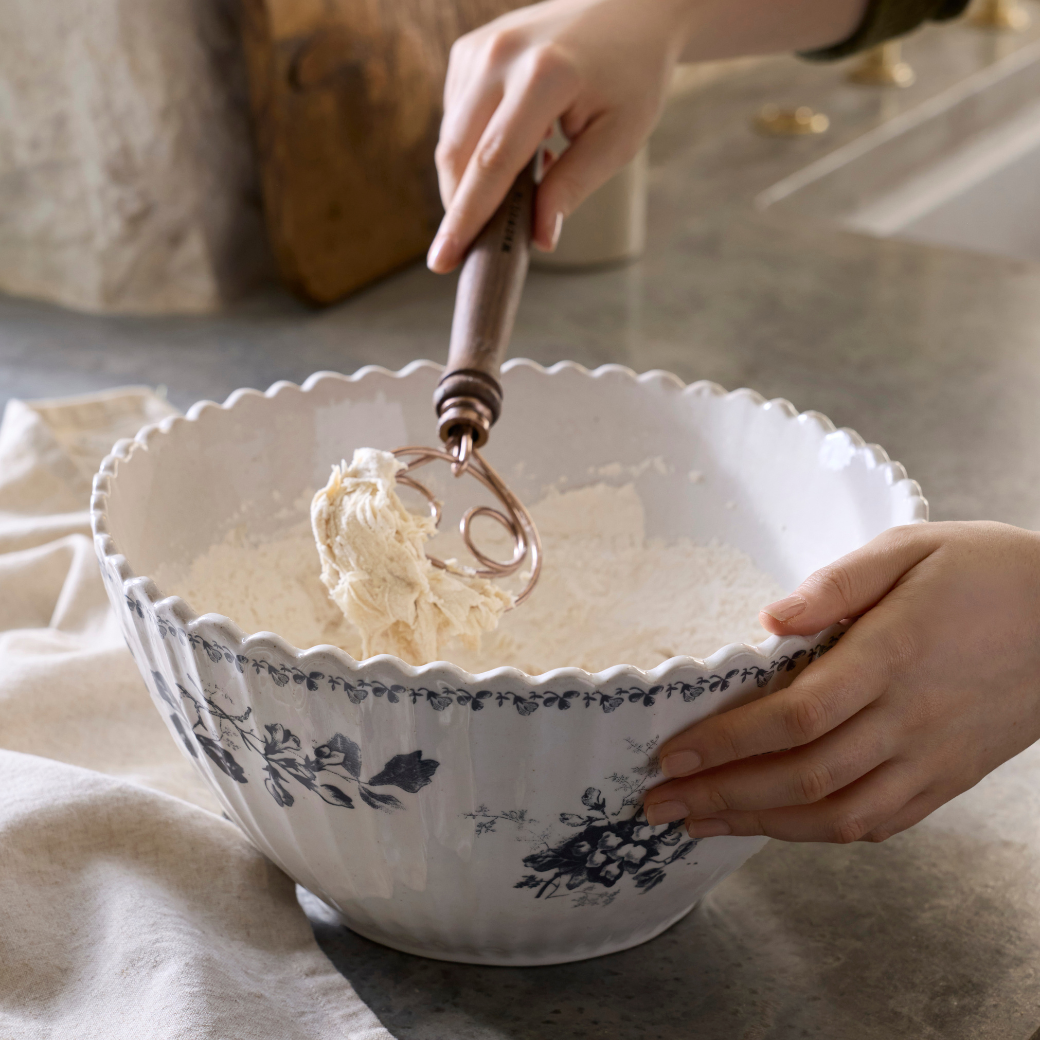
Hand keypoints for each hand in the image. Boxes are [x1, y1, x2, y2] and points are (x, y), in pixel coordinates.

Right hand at [428, 0, 693, 271]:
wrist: (629, 10)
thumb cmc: (631, 76)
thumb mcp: (619, 138)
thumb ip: (575, 186)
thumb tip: (539, 236)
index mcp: (544, 76)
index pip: (492, 163)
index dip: (466, 218)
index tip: (443, 261)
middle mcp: (501, 56)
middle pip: (458, 154)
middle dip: (458, 210)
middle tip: (469, 251)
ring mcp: (479, 49)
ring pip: (450, 140)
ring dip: (468, 182)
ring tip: (512, 191)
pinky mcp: (468, 51)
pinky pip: (455, 120)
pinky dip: (472, 151)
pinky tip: (511, 152)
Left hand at [643, 521, 1039, 842]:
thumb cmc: (987, 573)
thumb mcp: (911, 548)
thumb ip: (838, 583)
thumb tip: (769, 618)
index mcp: (892, 656)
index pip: (795, 715)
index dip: (727, 741)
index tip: (672, 752)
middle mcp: (910, 720)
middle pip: (802, 776)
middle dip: (720, 794)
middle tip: (657, 803)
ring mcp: (933, 759)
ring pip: (837, 814)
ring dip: (759, 825)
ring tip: (698, 824)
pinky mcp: (950, 779)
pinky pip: (880, 823)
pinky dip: (820, 833)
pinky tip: (776, 826)